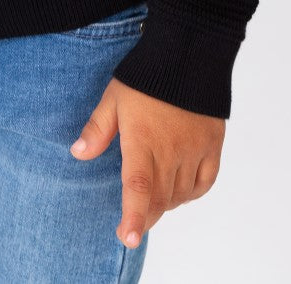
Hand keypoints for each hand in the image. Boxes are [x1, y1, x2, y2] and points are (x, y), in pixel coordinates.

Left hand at [70, 78, 224, 249]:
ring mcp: (194, 149)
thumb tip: (78, 153)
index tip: (127, 237)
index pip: (137, 187)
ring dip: (165, 203)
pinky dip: (191, 193)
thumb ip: (98, 128)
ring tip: (154, 200)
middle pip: (159, 198)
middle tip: (135, 224)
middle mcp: (170, 150)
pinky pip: (204, 182)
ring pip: (180, 194)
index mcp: (143, 140)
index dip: (133, 217)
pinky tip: (180, 191)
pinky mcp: (212, 145)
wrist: (189, 53)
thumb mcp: (114, 97)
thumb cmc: (145, 76)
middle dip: (145, 216)